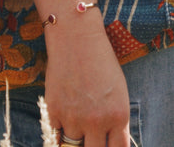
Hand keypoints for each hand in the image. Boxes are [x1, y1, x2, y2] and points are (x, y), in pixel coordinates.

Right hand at [45, 12, 129, 146]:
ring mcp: (74, 119)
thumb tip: (109, 141)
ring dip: (77, 138)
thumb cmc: (101, 61)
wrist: (76, 39)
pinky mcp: (54, 114)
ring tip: (79, 119)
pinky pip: (57, 135)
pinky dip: (61, 129)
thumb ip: (114, 119)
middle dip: (94, 146)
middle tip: (92, 138)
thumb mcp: (118, 90)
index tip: (108, 146)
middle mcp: (97, 121)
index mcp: (119, 115)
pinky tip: (66, 113)